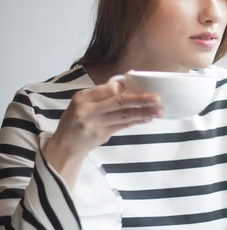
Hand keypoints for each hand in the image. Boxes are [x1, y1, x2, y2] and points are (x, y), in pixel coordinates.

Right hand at [44, 78, 161, 186]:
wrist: (65, 145)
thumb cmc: (76, 119)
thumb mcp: (83, 102)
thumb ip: (102, 94)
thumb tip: (126, 84)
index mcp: (83, 97)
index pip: (108, 89)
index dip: (126, 87)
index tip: (143, 85)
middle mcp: (87, 110)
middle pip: (118, 102)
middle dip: (140, 100)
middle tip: (157, 99)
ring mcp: (94, 125)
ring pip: (123, 116)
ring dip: (143, 113)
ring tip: (158, 110)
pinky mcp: (102, 136)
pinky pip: (122, 126)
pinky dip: (136, 121)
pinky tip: (147, 118)